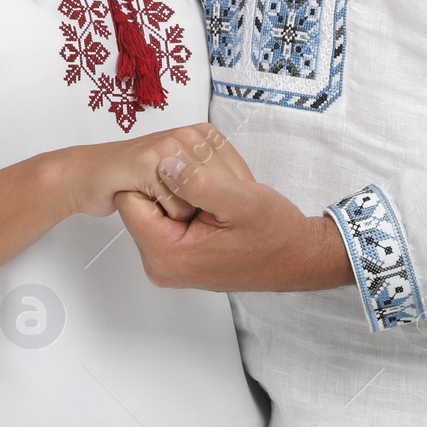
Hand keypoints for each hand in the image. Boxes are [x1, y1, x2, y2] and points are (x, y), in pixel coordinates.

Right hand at [54, 124, 251, 222]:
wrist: (89, 174)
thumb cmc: (135, 180)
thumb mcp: (186, 180)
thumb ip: (215, 181)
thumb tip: (249, 193)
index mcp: (205, 135)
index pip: (242, 180)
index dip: (227, 205)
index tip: (199, 208)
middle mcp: (192, 134)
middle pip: (225, 192)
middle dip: (206, 211)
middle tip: (172, 205)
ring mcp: (172, 144)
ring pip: (203, 202)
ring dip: (185, 216)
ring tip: (159, 203)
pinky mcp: (151, 162)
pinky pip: (179, 207)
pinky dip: (168, 216)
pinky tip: (148, 203)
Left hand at [116, 151, 353, 292]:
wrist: (297, 257)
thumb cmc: (275, 234)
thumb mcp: (240, 200)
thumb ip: (198, 182)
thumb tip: (164, 163)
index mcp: (167, 253)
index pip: (130, 198)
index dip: (155, 175)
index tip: (190, 173)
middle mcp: (161, 262)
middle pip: (141, 201)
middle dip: (172, 183)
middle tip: (212, 185)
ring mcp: (169, 260)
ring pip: (158, 204)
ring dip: (185, 191)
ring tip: (220, 196)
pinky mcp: (180, 254)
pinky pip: (171, 215)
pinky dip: (191, 201)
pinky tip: (218, 204)